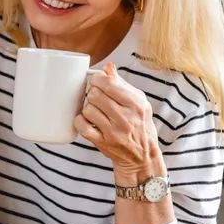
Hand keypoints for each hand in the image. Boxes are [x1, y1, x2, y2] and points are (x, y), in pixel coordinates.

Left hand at [74, 62, 161, 176]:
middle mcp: (126, 118)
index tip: (96, 81)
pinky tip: (87, 121)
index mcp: (136, 105)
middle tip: (97, 98)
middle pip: (95, 95)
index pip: (109, 84)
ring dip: (88, 108)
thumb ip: (122, 84)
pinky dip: (80, 121)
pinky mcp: (102, 143)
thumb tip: (108, 66)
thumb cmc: (140, 125)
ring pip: (87, 109)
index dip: (97, 79)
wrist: (142, 156)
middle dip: (93, 93)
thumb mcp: (139, 103)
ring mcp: (113, 132)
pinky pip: (82, 126)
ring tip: (96, 111)